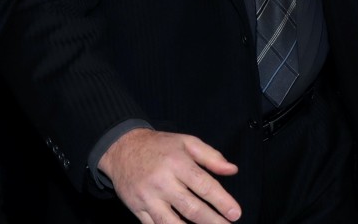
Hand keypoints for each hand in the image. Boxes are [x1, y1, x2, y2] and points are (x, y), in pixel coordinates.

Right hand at [98, 128, 240, 223]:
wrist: (122, 149)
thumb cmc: (159, 146)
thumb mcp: (187, 142)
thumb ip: (211, 156)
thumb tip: (232, 170)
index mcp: (178, 163)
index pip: (204, 186)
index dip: (222, 201)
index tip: (235, 213)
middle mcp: (163, 182)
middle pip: (191, 207)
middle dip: (212, 221)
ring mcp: (148, 198)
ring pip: (172, 222)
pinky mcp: (137, 209)